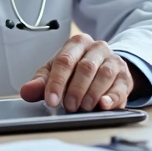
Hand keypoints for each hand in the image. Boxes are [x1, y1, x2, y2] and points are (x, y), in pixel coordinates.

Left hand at [19, 33, 138, 111]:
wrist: (104, 68)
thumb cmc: (76, 70)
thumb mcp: (56, 72)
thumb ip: (41, 82)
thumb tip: (26, 91)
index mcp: (77, 43)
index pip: (64, 60)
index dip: (56, 82)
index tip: (51, 99)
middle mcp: (97, 48)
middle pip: (85, 67)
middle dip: (75, 89)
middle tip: (68, 106)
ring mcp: (114, 61)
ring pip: (104, 75)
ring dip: (92, 94)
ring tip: (83, 108)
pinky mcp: (125, 77)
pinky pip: (120, 87)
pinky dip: (111, 97)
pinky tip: (103, 105)